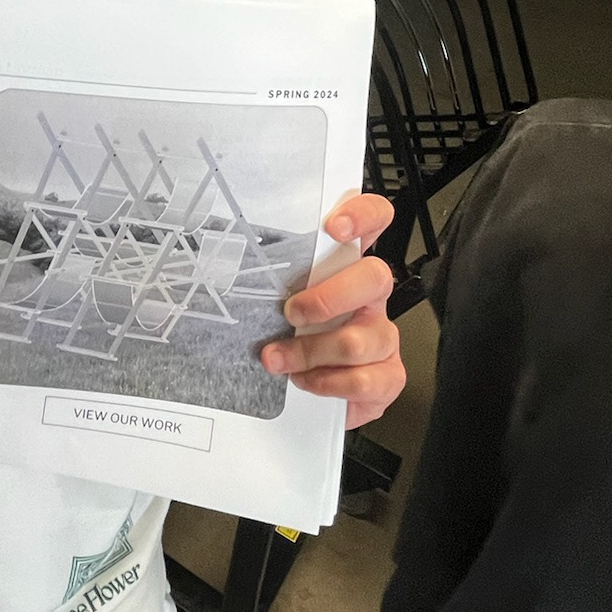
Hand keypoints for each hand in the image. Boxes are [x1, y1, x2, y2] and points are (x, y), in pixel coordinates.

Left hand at [260, 192, 403, 429]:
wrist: (307, 396)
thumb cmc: (289, 337)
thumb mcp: (278, 300)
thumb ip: (270, 279)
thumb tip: (224, 262)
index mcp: (347, 268)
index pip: (374, 221)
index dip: (363, 215)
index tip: (333, 227)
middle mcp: (370, 298)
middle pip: (375, 277)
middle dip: (327, 298)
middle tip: (292, 313)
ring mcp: (382, 336)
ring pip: (360, 339)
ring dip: (310, 352)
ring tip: (280, 359)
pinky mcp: (387, 376)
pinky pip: (365, 379)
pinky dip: (327, 383)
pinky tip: (306, 381)